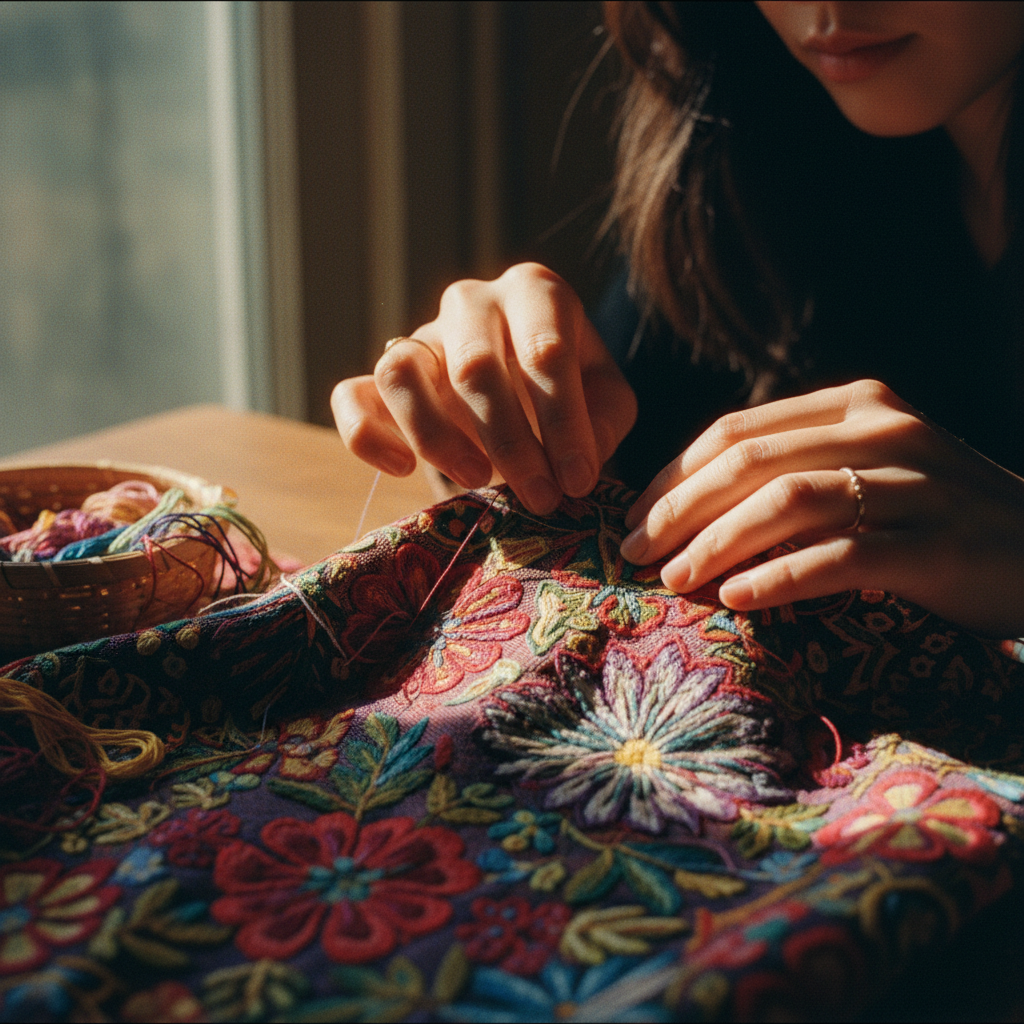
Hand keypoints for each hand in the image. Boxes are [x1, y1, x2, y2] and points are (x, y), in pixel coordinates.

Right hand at [331, 263, 637, 514]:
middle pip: (474, 364)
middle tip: (539, 497)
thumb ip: (603, 424)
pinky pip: (351, 396)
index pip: (545, 350)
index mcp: (535, 292)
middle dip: (510, 442)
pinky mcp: (380, 379)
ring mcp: (420, 336)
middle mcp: (472, 301)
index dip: (564, 423)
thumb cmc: (571, 393)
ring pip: (402, 371)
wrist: (526, 394)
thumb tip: (574, 464)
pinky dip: (366, 435)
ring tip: (477, 480)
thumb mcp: (607, 403)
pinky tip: (402, 468)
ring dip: (437, 436)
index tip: (578, 480)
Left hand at [620, 379, 1023, 636]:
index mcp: (855, 405)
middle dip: (678, 509)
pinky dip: (779, 578)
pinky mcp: (937, 544)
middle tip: (635, 552)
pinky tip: (737, 599)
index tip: (634, 516)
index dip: (674, 475)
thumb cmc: (938, 519)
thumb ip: (799, 468)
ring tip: (674, 579)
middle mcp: (883, 430)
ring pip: (787, 502)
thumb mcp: (869, 471)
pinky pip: (839, 557)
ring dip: (717, 542)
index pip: (737, 431)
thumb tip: (692, 503)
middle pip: (750, 462)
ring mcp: (914, 484)